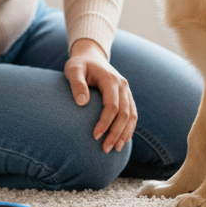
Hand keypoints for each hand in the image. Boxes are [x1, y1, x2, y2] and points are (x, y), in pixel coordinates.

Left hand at [64, 38, 137, 152]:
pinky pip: (132, 114)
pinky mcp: (126, 96)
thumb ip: (77, 84)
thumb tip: (81, 103)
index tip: (94, 136)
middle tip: (105, 149)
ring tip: (115, 149)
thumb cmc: (79, 64)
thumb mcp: (73, 69)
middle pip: (124, 114)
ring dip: (125, 133)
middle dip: (116, 133)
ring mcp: (127, 91)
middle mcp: (123, 85)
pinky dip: (129, 128)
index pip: (112, 106)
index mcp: (111, 80)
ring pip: (132, 115)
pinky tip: (122, 140)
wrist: (91, 56)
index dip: (105, 123)